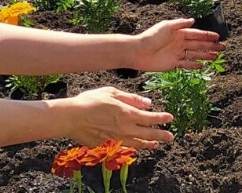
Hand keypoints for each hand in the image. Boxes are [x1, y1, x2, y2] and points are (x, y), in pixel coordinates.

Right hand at [53, 86, 174, 148]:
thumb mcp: (112, 93)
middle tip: (170, 137)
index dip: (162, 118)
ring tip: (156, 145)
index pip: (151, 118)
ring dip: (148, 144)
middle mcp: (125, 129)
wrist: (70, 118)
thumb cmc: (90, 101)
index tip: (170, 118)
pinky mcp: (106, 145)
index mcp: (128, 114)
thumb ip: (131, 98)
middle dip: (161, 135)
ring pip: (137, 144)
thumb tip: (148, 103)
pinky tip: (135, 147)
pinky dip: (132, 147)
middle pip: (148, 134)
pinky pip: (123, 147)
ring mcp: (116, 139)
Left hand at [127, 18, 225, 71]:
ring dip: (206, 55)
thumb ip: (180, 24)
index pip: (197, 34)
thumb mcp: (166, 26)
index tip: (218, 36)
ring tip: (216, 56)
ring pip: (195, 55)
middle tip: (223, 48)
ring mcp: (176, 54)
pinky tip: (202, 66)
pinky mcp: (172, 64)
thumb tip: (193, 20)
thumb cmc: (151, 37)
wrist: (138, 52)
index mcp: (179, 33)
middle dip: (211, 46)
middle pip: (198, 45)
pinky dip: (194, 65)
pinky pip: (186, 64)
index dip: (207, 35)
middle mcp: (179, 43)